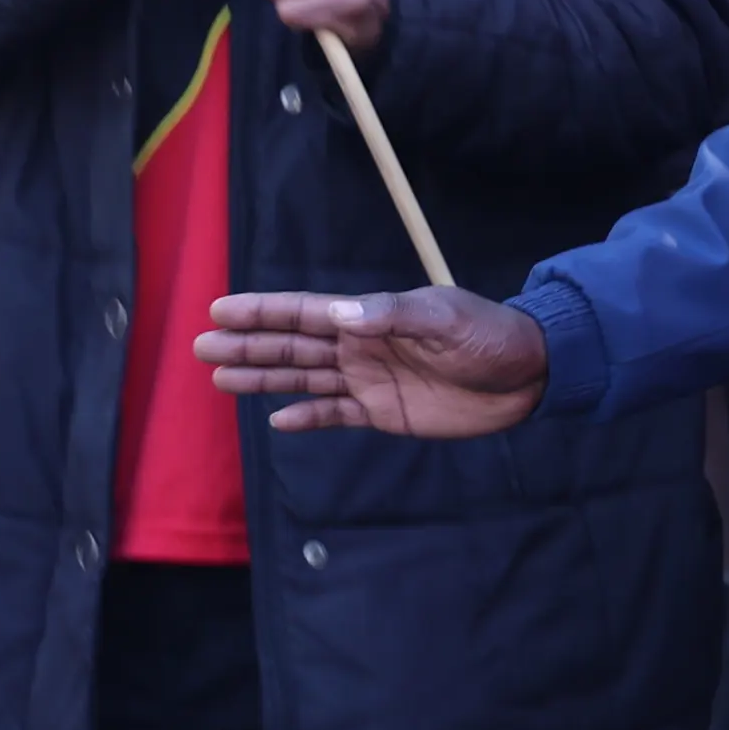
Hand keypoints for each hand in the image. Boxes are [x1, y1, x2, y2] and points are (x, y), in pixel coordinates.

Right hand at [197, 284, 550, 438]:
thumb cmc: (488, 334)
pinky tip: (277, 420)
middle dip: (248, 345)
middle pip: (293, 346)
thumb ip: (390, 316)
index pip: (305, 313)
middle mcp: (361, 347)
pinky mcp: (385, 412)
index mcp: (370, 318)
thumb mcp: (443, 318)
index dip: (263, 311)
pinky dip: (308, 417)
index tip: (220, 309)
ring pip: (304, 379)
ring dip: (265, 378)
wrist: (527, 374)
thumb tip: (337, 314)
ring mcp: (370, 380)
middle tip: (201, 346)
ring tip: (221, 376)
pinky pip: (336, 414)